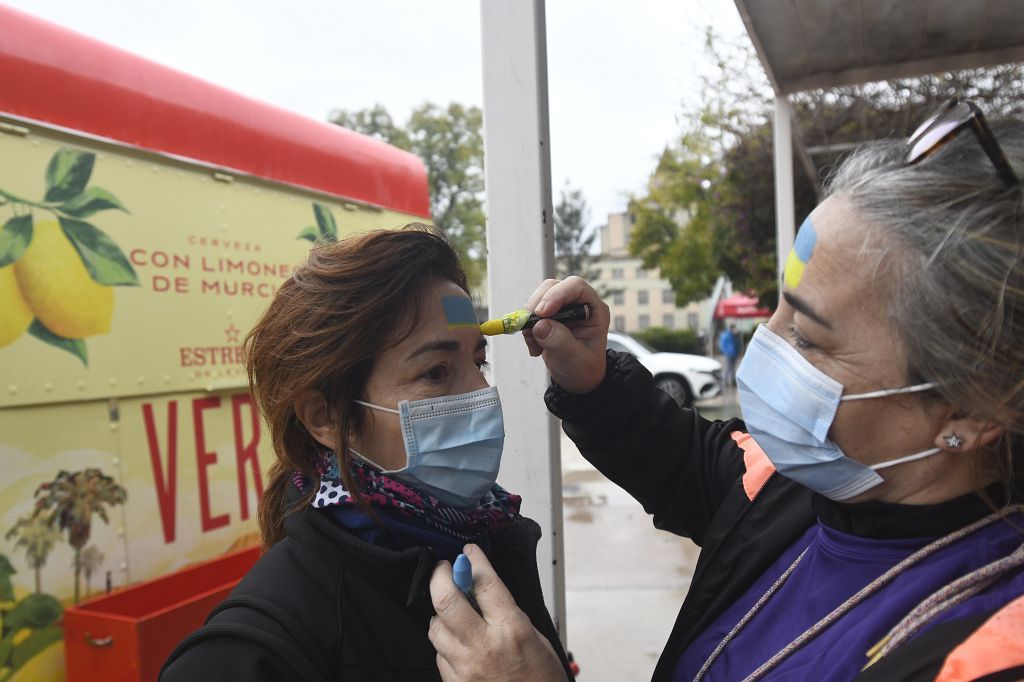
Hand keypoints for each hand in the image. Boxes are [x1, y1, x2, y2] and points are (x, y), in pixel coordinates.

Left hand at [428, 544, 565, 681]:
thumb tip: (484, 591)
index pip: (484, 583)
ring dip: (440, 613)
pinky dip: (444, 644)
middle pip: (447, 600)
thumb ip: (509, 614)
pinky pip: (439, 655)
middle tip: (443, 568)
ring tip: (450, 609)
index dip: (474, 561)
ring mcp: (466, 668)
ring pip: (435, 628)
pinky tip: (456, 642)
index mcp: (511, 630)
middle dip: (440, 576)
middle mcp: (484, 647)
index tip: (469, 552)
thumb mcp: (536, 639)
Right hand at [522, 276, 609, 393]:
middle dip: (537, 305)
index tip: (542, 313)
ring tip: (535, 345)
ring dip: (529, 319)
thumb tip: (540, 325)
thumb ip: (560, 341)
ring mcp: (561, 309)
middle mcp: (578, 304)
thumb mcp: (575, 358)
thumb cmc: (584, 368)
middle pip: (553, 287)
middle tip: (529, 327)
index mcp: (594, 310)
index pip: (576, 287)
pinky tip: (535, 348)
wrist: (576, 379)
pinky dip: (527, 329)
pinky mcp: (547, 318)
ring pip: (538, 298)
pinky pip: (530, 314)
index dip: (557, 295)